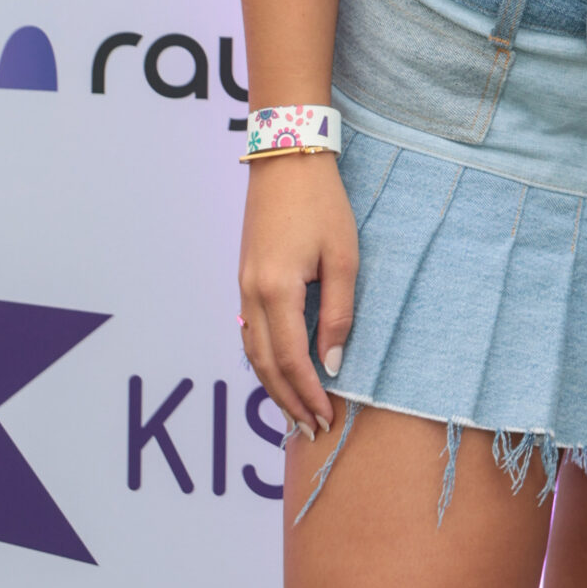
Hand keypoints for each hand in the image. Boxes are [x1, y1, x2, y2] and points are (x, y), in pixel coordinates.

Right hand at [237, 150, 358, 431]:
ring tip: (295, 412)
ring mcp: (242, 286)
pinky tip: (278, 371)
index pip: (290, 361)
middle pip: (264, 365)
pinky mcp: (244, 277)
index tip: (326, 418)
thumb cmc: (322, 203)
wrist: (286, 157)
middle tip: (310, 430)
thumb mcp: (344, 257)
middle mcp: (250, 295)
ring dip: (272, 385)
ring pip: (252, 352)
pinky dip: (263, 360)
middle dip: (287, 401)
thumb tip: (332, 363)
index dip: (308, 394)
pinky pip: (249, 331)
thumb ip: (338, 314)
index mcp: (276, 291)